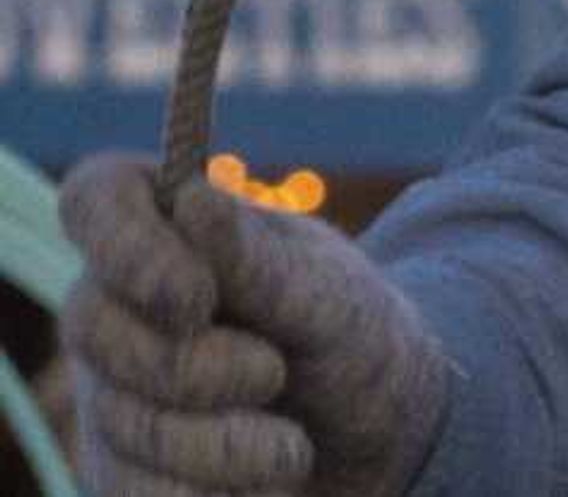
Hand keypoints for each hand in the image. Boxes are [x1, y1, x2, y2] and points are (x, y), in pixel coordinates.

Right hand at [60, 154, 448, 496]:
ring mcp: (112, 391)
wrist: (380, 444)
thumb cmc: (359, 344)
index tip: (195, 297)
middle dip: (194, 366)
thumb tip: (192, 195)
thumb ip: (258, 261)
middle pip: (92, 324)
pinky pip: (134, 493)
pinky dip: (211, 495)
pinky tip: (261, 484)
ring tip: (290, 446)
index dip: (125, 244)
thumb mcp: (332, 299)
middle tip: (273, 373)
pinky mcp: (119, 471)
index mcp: (178, 231)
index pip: (98, 197)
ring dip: (224, 446)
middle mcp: (126, 307)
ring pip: (121, 422)